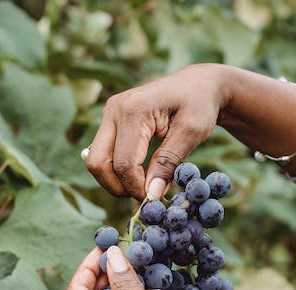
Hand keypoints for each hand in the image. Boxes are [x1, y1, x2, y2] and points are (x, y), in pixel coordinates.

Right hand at [84, 64, 229, 200]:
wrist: (197, 84)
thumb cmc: (199, 105)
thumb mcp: (192, 133)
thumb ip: (169, 163)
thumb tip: (151, 195)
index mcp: (134, 109)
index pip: (123, 163)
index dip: (136, 188)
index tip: (155, 198)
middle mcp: (114, 109)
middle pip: (98, 163)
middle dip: (117, 187)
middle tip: (144, 195)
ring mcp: (108, 113)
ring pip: (96, 161)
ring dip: (115, 180)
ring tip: (143, 184)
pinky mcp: (109, 120)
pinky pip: (103, 153)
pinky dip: (116, 169)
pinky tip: (139, 172)